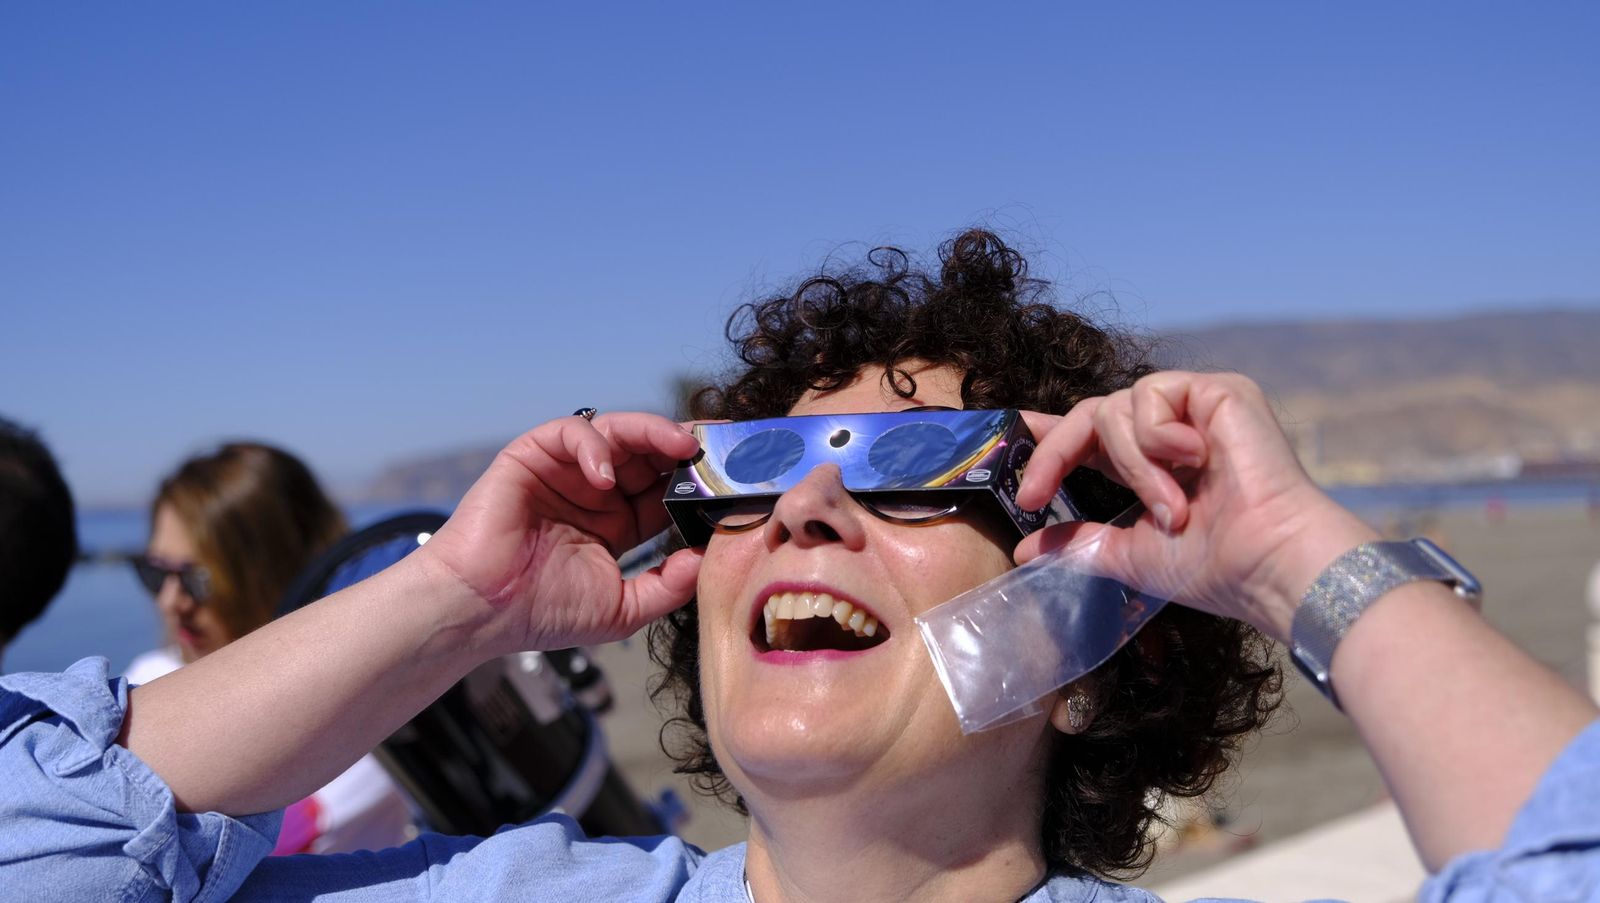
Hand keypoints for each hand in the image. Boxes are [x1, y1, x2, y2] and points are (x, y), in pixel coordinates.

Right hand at [417, 411, 703, 653]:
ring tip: (678, 447)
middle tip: (717, 449)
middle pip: (648, 454)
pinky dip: (594, 445)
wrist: (480, 611)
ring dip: (652, 433)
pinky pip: (570, 432)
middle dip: (684, 449)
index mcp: (617, 522)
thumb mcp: (622, 609)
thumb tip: (704, 557)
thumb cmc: (541, 613)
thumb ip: (666, 586)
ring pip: (617, 433)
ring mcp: (564, 471)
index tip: (732, 478)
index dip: (696, 481)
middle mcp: (595, 491)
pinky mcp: (531, 456)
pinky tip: (606, 474)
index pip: (665, 488)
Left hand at [1014, 371, 1375, 641]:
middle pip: (1088, 415)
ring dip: (1132, 465)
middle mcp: (1169, 433)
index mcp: (1149, 467)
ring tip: (1172, 508)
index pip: (1089, 436)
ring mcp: (1194, 409)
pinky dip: (1158, 434)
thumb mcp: (1129, 555)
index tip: (1007, 431)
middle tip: (1035, 497)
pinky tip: (1193, 461)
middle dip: (1056, 455)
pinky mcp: (1218, 391)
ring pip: (1113, 408)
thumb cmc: (1215, 567)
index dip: (1047, 434)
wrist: (1267, 563)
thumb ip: (1079, 543)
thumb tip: (1022, 548)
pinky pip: (1153, 393)